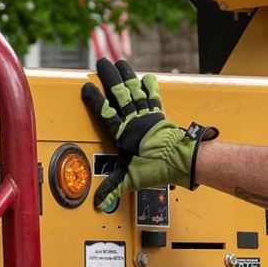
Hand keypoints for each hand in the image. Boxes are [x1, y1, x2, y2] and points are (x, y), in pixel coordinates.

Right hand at [78, 57, 208, 213]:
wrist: (181, 160)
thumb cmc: (156, 167)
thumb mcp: (131, 178)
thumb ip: (113, 187)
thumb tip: (100, 204)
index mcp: (122, 133)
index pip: (105, 112)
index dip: (95, 99)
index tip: (86, 87)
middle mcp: (133, 120)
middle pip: (119, 94)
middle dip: (109, 77)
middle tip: (101, 63)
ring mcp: (147, 115)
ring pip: (134, 90)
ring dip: (126, 75)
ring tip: (119, 62)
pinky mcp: (159, 114)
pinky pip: (153, 97)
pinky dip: (149, 86)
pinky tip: (146, 76)